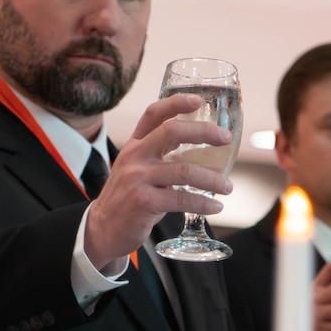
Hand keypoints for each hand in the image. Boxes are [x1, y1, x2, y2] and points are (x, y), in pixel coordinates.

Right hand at [81, 93, 232, 268]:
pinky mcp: (143, 202)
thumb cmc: (127, 199)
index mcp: (134, 145)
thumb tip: (198, 147)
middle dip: (204, 132)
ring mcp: (137, 178)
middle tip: (225, 139)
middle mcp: (134, 156)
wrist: (102, 230)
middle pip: (172, 131)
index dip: (176, 103)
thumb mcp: (137, 169)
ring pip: (184, 171)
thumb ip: (160, 156)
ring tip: (228, 187)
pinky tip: (215, 206)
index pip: (153, 114)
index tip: (199, 100)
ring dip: (212, 179)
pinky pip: (182, 199)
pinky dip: (203, 203)